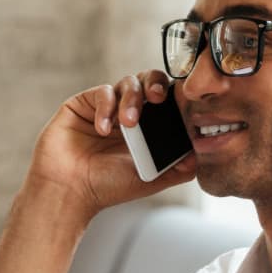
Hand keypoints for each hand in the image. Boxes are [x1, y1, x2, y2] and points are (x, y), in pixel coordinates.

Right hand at [26, 70, 195, 215]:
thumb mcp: (151, 179)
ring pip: (127, 83)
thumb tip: (200, 154)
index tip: (181, 104)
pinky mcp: (82, 104)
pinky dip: (106, 107)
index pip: (165, 99)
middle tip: (158, 98)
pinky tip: (103, 128)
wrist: (71, 191)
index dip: (174, 96)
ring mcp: (105, 107)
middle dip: (156, 84)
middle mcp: (126, 113)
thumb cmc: (107, 187)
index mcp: (145, 128)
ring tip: (128, 124)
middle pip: (148, 81)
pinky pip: (102, 92)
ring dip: (132, 100)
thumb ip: (178, 167)